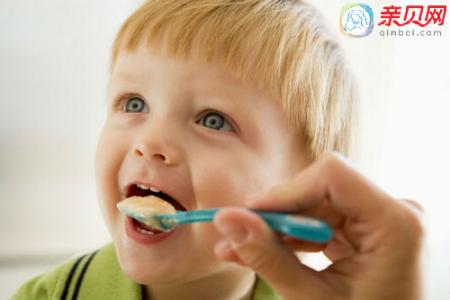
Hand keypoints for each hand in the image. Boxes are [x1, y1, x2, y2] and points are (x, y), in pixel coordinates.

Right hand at [213, 153, 423, 299]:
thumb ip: (268, 257)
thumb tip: (228, 219)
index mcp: (396, 223)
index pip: (333, 175)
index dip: (287, 189)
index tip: (250, 212)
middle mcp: (393, 212)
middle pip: (320, 189)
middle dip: (275, 213)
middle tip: (235, 233)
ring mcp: (380, 220)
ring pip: (314, 205)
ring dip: (277, 227)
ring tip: (239, 248)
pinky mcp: (365, 231)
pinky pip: (321, 221)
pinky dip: (292, 237)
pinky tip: (264, 250)